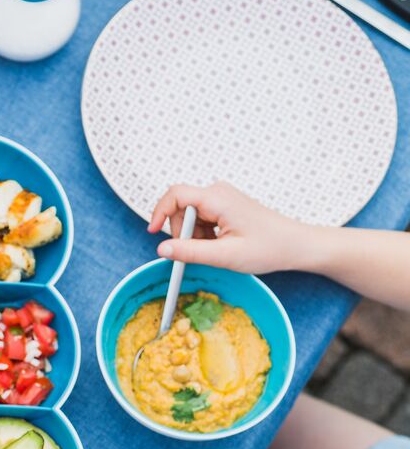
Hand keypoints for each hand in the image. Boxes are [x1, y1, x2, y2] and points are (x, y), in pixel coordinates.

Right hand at [147, 181, 309, 273]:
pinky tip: (221, 244)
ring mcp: (222, 198)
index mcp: (217, 198)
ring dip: (195, 236)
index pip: (175, 194)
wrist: (296, 245)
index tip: (153, 231)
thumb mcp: (225, 256)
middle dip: (182, 232)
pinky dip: (204, 235)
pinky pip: (202, 219)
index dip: (159, 212)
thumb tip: (162, 249)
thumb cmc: (269, 247)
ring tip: (216, 249)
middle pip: (181, 208)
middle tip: (199, 251)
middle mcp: (218, 192)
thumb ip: (190, 252)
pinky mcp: (225, 206)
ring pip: (190, 216)